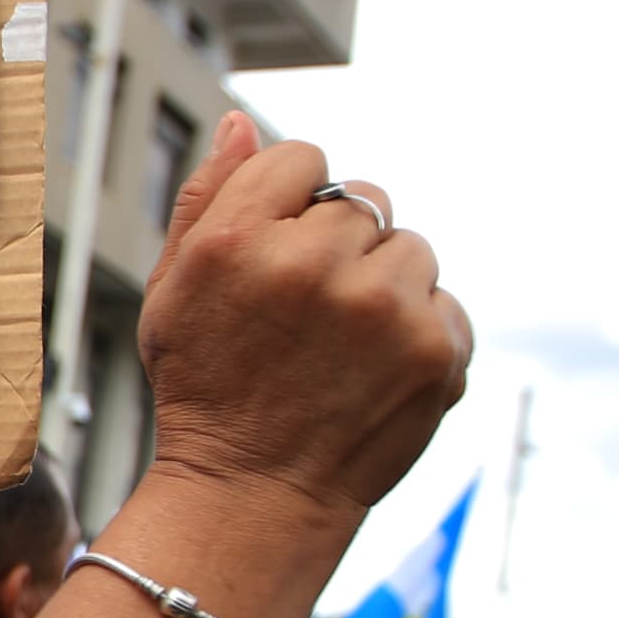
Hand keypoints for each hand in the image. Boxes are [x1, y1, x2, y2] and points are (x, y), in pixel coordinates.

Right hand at [138, 113, 471, 535]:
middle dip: (342, 246)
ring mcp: (382, 308)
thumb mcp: (174, 288)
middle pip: (364, 201)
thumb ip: (208, 197)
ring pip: (412, 249)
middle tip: (308, 315)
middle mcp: (313, 264)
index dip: (292, 204)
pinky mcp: (435, 350)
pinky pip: (444, 304)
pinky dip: (418, 334)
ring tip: (341, 347)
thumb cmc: (206, 387)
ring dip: (386, 285)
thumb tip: (246, 121)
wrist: (253, 495)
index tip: (278, 257)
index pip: (304, 159)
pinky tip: (372, 375)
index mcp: (238, 239)